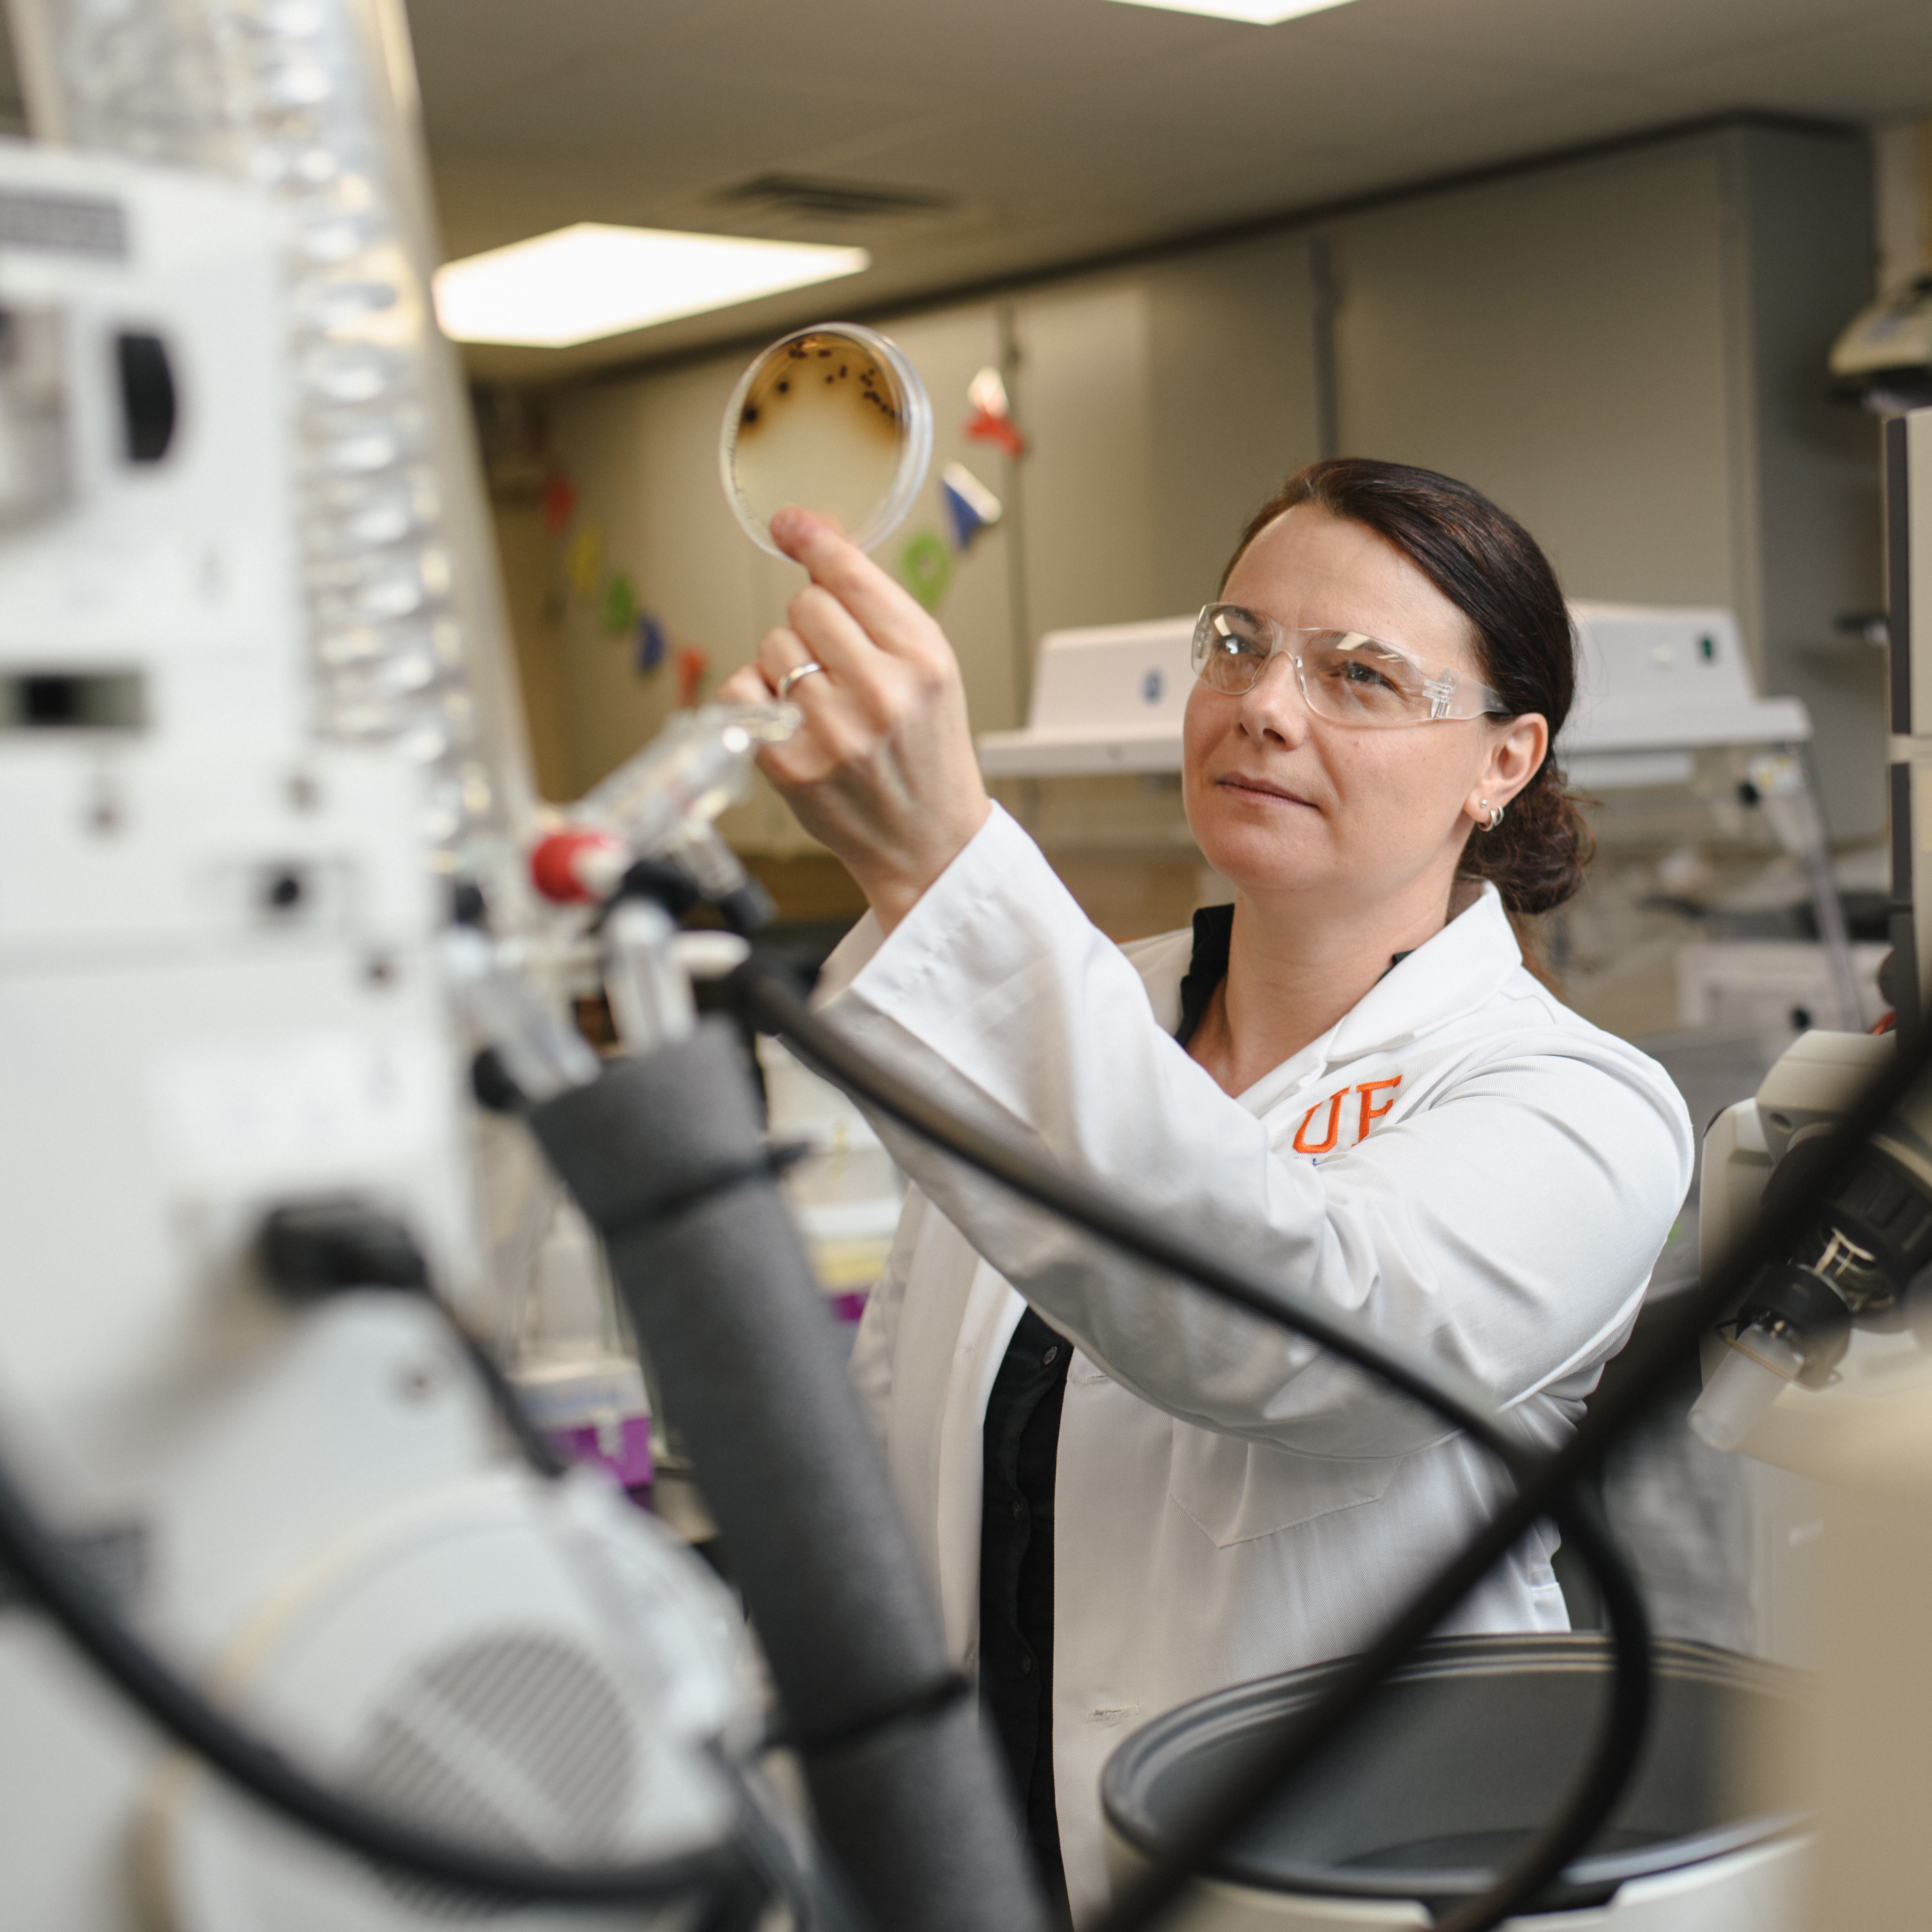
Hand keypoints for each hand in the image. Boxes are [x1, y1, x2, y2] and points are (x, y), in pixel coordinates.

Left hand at [716, 508, 991, 929]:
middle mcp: (880, 692)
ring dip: (787, 665)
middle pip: (805, 605)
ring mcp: (831, 731)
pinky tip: (791, 720)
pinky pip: (742, 690)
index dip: (813, 540)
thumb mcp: (929, 668)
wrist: (927, 839)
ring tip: (824, 703)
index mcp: (922, 658)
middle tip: (839, 666)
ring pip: (772, 646)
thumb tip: (810, 536)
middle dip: (814, 625)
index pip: (849, 575)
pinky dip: (757, 698)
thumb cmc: (925, 749)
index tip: (789, 523)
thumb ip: (875, 606)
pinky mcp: (790, 764)